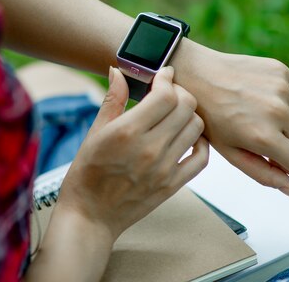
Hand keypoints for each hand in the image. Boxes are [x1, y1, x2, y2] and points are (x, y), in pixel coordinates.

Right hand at [56, 66, 209, 240]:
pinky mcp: (173, 184)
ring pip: (196, 127)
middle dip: (179, 92)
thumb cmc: (87, 175)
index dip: (167, 79)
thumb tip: (119, 72)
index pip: (165, 95)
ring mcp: (164, 168)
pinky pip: (201, 158)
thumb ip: (113, 100)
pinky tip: (187, 137)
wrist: (90, 216)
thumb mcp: (94, 133)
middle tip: (169, 93)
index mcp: (127, 132)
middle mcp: (149, 149)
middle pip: (186, 106)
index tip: (163, 75)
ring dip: (189, 115)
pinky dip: (200, 142)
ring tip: (175, 114)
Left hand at [175, 44, 288, 197]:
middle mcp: (277, 111)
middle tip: (263, 138)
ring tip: (257, 116)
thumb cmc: (210, 118)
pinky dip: (286, 102)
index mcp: (263, 136)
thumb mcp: (230, 152)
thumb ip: (263, 174)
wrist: (195, 75)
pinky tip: (260, 98)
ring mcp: (281, 88)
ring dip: (288, 123)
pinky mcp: (282, 71)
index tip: (272, 158)